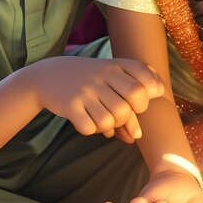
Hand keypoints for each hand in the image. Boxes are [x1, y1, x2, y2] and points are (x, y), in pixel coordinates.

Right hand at [27, 57, 163, 136]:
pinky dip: (93, 130)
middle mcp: (103, 75)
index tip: (144, 97)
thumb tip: (136, 136)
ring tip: (103, 119)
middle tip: (124, 113)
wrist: (49, 75)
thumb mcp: (112, 78)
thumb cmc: (90, 81)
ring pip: (114, 117)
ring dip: (111, 126)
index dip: (152, 90)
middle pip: (135, 98)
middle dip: (135, 113)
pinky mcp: (71, 105)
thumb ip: (130, 100)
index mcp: (117, 65)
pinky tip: (88, 122)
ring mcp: (87, 90)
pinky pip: (91, 127)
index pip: (145, 77)